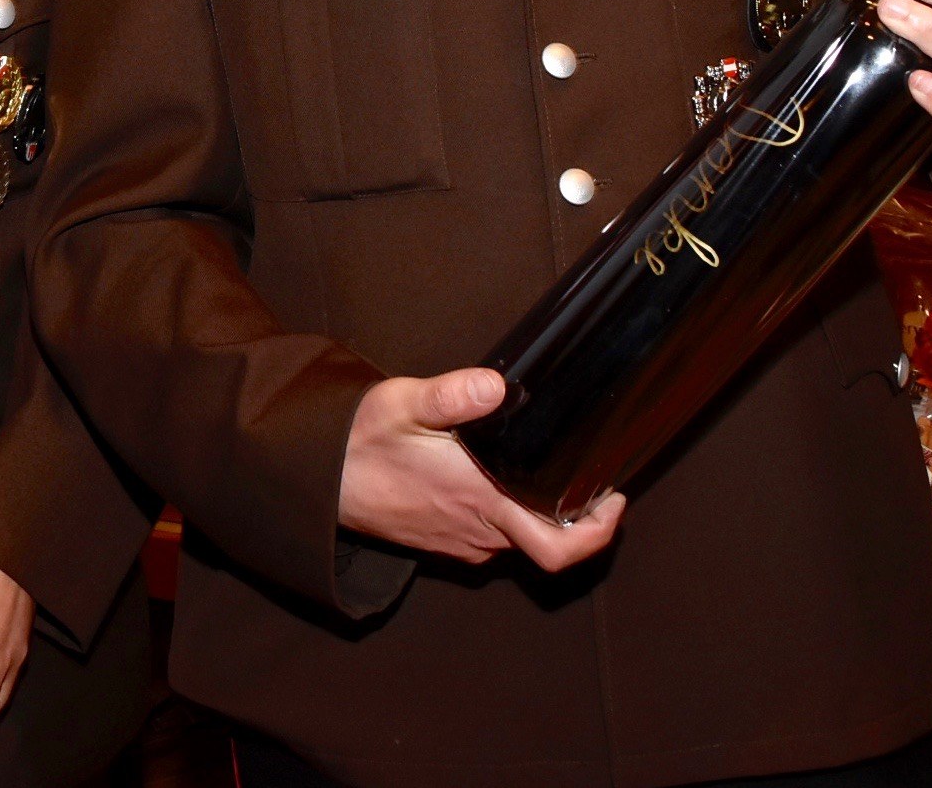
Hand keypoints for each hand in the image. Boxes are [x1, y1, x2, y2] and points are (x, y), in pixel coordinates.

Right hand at [337, 369, 623, 569]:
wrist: (318, 482)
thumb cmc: (359, 443)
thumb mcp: (402, 404)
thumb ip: (452, 395)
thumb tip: (498, 386)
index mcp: (481, 500)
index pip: (558, 547)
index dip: (598, 532)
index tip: (613, 499)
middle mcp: (480, 531)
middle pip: (549, 543)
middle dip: (575, 515)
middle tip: (590, 479)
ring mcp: (463, 543)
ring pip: (521, 539)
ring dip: (539, 512)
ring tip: (543, 469)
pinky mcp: (446, 543)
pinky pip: (494, 539)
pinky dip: (510, 516)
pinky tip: (500, 481)